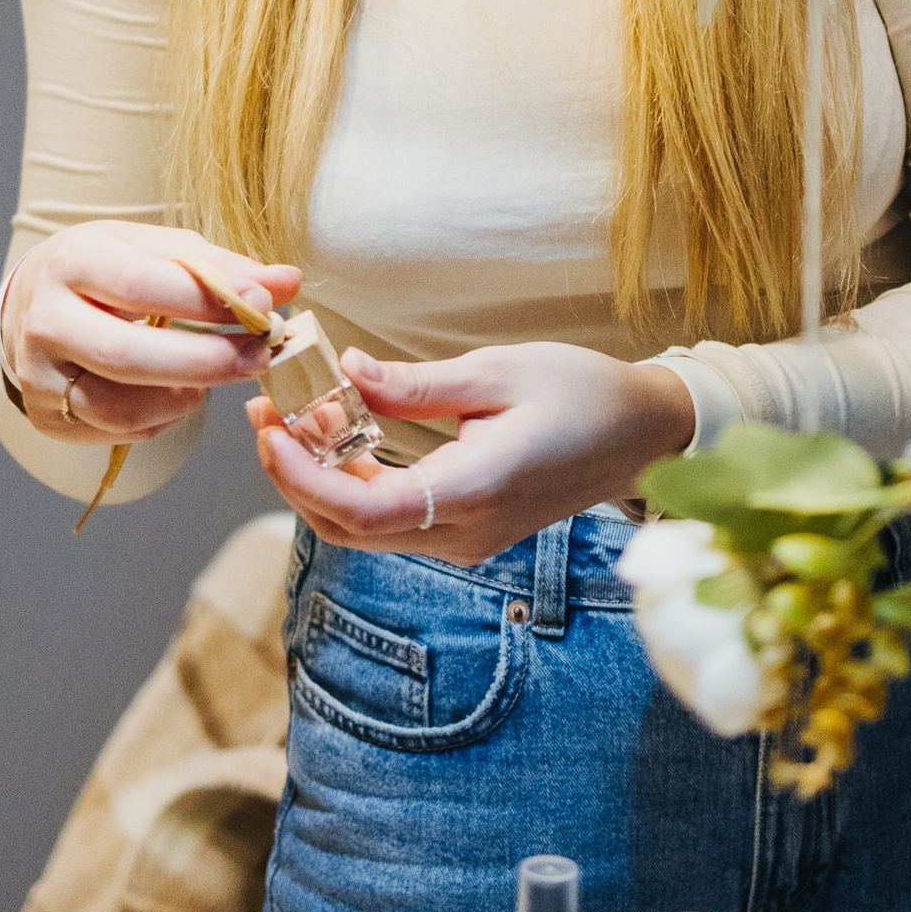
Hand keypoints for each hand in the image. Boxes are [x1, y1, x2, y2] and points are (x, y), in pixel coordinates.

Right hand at [0, 220, 300, 446]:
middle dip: (206, 361)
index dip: (208, 300)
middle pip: (128, 356)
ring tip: (220, 373)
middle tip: (259, 355)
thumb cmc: (103, 270)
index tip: (264, 304)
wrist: (32, 304)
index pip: (142, 285)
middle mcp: (45, 321)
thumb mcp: (151, 248)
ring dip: (187, 396)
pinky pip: (118, 432)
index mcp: (70, 262)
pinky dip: (163, 417)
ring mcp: (40, 376)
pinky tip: (181, 391)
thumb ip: (218, 266)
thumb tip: (287, 281)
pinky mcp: (50, 417)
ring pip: (121, 408)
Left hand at [249, 342, 697, 562]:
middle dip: (295, 475)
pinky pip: (393, 519)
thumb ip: (414, 384)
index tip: (271, 428)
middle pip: (349, 528)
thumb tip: (347, 372)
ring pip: (365, 528)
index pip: (364, 509)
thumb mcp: (497, 372)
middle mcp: (464, 533)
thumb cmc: (582, 394)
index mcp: (475, 492)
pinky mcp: (467, 531)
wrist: (642, 435)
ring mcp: (466, 539)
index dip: (303, 475)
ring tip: (300, 414)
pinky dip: (355, 483)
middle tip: (267, 413)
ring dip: (321, 479)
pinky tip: (344, 435)